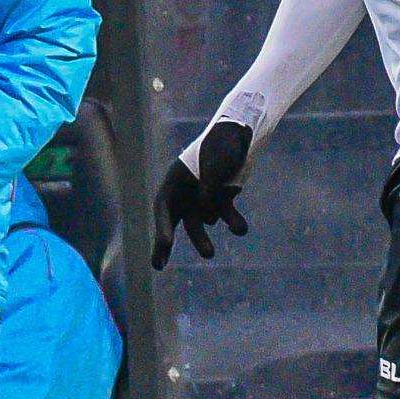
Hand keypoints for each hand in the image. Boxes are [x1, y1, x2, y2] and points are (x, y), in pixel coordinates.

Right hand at [150, 121, 251, 268]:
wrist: (241, 134)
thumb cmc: (223, 145)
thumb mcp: (214, 165)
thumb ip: (209, 190)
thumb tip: (207, 215)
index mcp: (176, 178)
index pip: (163, 206)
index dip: (162, 227)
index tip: (165, 243)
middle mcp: (185, 190)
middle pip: (172, 220)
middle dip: (165, 242)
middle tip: (158, 265)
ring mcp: (203, 195)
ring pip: (198, 222)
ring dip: (202, 239)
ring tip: (209, 254)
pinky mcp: (221, 198)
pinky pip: (223, 215)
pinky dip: (231, 222)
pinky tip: (240, 228)